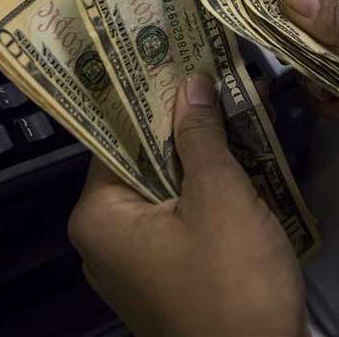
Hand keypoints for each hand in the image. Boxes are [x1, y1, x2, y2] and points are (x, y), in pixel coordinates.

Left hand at [68, 74, 305, 336]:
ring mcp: (135, 264)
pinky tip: (239, 163)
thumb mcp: (220, 197)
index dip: (149, 97)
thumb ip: (200, 136)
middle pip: (141, 163)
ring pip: (165, 190)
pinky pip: (180, 220)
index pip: (115, 137)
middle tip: (212, 77)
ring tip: (233, 109)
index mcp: (98, 217)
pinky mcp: (165, 278)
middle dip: (182, 126)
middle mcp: (104, 241)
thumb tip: (190, 82)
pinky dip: (206, 194)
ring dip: (201, 158)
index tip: (176, 59)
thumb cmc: (232, 280)